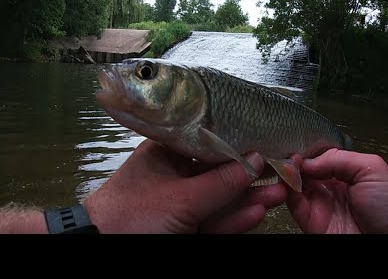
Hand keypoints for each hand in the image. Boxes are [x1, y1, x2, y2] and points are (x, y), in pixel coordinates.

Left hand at [83, 139, 286, 233]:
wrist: (100, 252)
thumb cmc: (129, 216)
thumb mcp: (180, 198)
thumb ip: (221, 183)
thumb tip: (256, 160)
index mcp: (165, 154)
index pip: (208, 143)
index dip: (238, 145)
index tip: (265, 147)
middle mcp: (174, 175)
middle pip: (218, 173)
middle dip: (250, 176)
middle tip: (280, 172)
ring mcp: (179, 204)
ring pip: (219, 199)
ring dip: (248, 198)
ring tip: (279, 192)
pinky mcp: (183, 227)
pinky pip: (213, 220)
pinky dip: (234, 218)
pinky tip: (256, 211)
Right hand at [286, 149, 387, 233]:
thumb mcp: (371, 169)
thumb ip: (339, 159)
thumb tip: (308, 161)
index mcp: (345, 173)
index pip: (318, 158)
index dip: (307, 152)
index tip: (298, 146)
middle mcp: (331, 188)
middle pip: (304, 171)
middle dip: (294, 162)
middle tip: (289, 156)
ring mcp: (321, 205)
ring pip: (295, 186)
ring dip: (288, 174)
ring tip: (288, 166)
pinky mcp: (312, 223)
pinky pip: (294, 206)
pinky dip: (288, 192)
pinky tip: (290, 181)